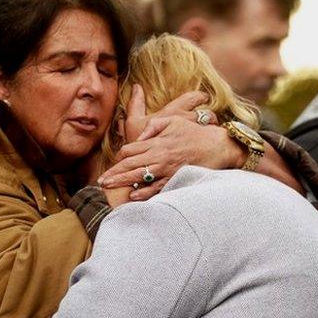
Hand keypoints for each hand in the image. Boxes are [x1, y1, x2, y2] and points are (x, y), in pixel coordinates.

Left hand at [98, 87, 237, 200]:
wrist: (217, 146)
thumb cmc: (195, 132)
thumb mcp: (173, 120)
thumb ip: (154, 125)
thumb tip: (140, 135)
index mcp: (157, 141)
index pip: (130, 149)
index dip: (120, 156)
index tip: (114, 162)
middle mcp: (158, 156)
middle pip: (129, 164)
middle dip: (113, 173)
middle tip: (100, 181)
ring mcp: (166, 169)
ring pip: (138, 177)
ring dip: (121, 182)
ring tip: (108, 187)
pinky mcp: (175, 179)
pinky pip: (156, 188)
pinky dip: (143, 192)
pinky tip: (132, 196)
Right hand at [122, 84, 216, 143]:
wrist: (142, 167)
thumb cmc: (137, 143)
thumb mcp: (133, 122)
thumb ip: (136, 104)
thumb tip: (136, 87)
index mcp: (172, 112)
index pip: (192, 98)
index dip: (200, 97)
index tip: (203, 98)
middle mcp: (185, 122)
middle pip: (207, 114)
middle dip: (211, 116)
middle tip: (212, 118)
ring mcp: (192, 137)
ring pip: (211, 128)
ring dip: (213, 128)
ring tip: (213, 131)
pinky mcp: (195, 151)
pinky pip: (210, 144)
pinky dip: (211, 142)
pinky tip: (210, 145)